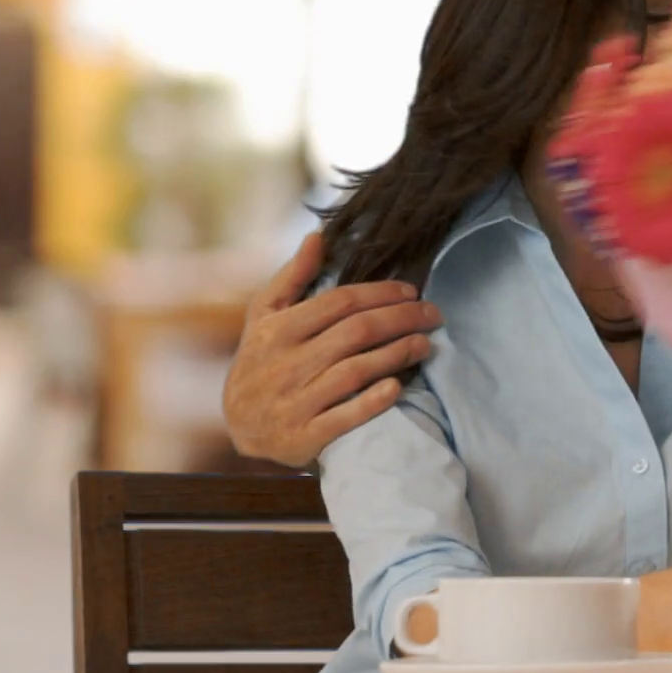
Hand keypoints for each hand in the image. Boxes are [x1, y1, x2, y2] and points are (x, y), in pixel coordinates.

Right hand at [223, 233, 440, 467]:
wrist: (239, 425)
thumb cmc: (261, 360)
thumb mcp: (264, 316)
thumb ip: (292, 277)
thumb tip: (318, 236)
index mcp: (278, 330)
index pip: (340, 302)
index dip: (381, 293)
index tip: (411, 291)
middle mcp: (285, 363)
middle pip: (356, 332)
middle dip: (401, 319)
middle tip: (432, 314)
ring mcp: (294, 401)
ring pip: (355, 371)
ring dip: (397, 354)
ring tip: (426, 344)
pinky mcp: (303, 436)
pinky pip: (344, 418)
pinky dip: (372, 402)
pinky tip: (397, 387)